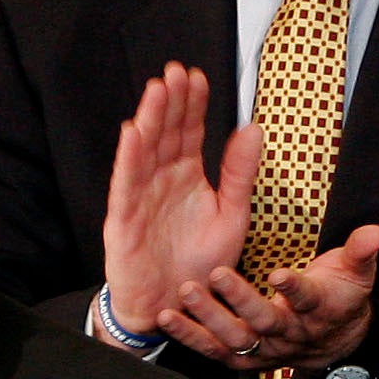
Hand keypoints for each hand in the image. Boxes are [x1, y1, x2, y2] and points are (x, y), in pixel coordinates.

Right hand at [99, 64, 260, 335]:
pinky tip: (133, 132)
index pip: (190, 132)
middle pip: (166, 134)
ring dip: (150, 120)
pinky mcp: (124, 220)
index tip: (199, 76)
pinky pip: (126, 185)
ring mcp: (141, 198)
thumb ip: (240, 174)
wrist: (174, 308)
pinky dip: (129, 159)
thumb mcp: (232, 216)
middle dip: (171, 102)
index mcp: (188, 177)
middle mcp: (162, 181)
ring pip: (144, 151)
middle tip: (176, 71)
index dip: (193, 105)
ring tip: (157, 90)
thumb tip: (253, 128)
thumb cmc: (200, 265)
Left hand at [157, 225, 378, 369]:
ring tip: (184, 292)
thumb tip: (376, 232)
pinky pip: (215, 351)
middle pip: (266, 322)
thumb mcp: (356, 271)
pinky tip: (166, 319)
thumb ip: (361, 251)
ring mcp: (266, 349)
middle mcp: (291, 334)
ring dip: (207, 317)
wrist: (334, 341)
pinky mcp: (244, 358)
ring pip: (236, 339)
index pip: (309, 300)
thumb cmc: (340, 295)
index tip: (280, 274)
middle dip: (240, 299)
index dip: (295, 289)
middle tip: (216, 273)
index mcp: (320, 310)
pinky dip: (190, 337)